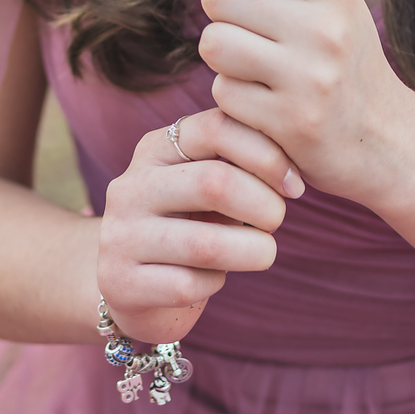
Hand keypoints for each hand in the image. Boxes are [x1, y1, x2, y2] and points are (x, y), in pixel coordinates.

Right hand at [96, 107, 302, 345]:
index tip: (294, 184)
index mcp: (155, 148)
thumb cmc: (187, 225)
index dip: (267, 154)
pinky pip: (187, 285)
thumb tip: (290, 171)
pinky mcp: (122, 284)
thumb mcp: (204, 185)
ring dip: (252, 250)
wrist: (132, 286)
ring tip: (264, 252)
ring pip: (204, 243)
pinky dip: (216, 282)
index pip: (216, 127)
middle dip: (264, 204)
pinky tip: (215, 278)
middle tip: (277, 219)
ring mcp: (120, 236)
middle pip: (214, 182)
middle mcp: (131, 186)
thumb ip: (236, 165)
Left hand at [199, 0, 414, 209]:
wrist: (385, 140)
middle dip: (220, 8)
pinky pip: (223, 92)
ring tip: (248, 61)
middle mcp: (325, 31)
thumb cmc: (347, 59)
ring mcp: (307, 80)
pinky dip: (233, 96)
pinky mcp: (287, 123)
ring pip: (213, 44)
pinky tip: (260, 99)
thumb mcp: (332, 2)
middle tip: (241, 22)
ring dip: (221, 53)